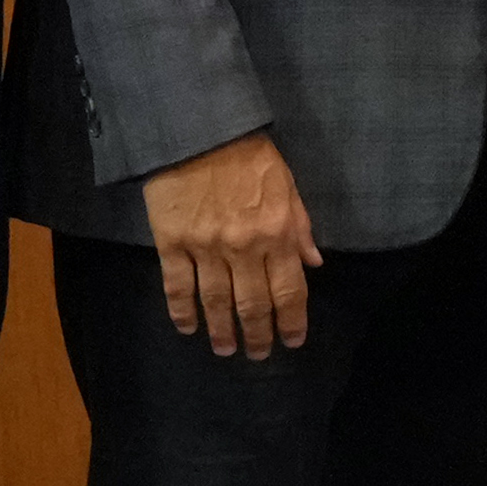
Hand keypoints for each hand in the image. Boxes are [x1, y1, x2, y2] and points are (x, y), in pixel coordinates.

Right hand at [140, 131, 321, 356]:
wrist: (199, 130)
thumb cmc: (249, 155)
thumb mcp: (287, 186)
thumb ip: (300, 227)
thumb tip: (314, 263)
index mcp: (277, 234)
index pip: (289, 290)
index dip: (292, 321)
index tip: (292, 341)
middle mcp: (244, 248)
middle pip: (253, 304)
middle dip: (258, 334)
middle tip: (257, 355)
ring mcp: (206, 247)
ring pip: (215, 301)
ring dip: (221, 330)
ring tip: (225, 349)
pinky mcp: (171, 241)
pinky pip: (177, 285)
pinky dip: (182, 311)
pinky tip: (187, 328)